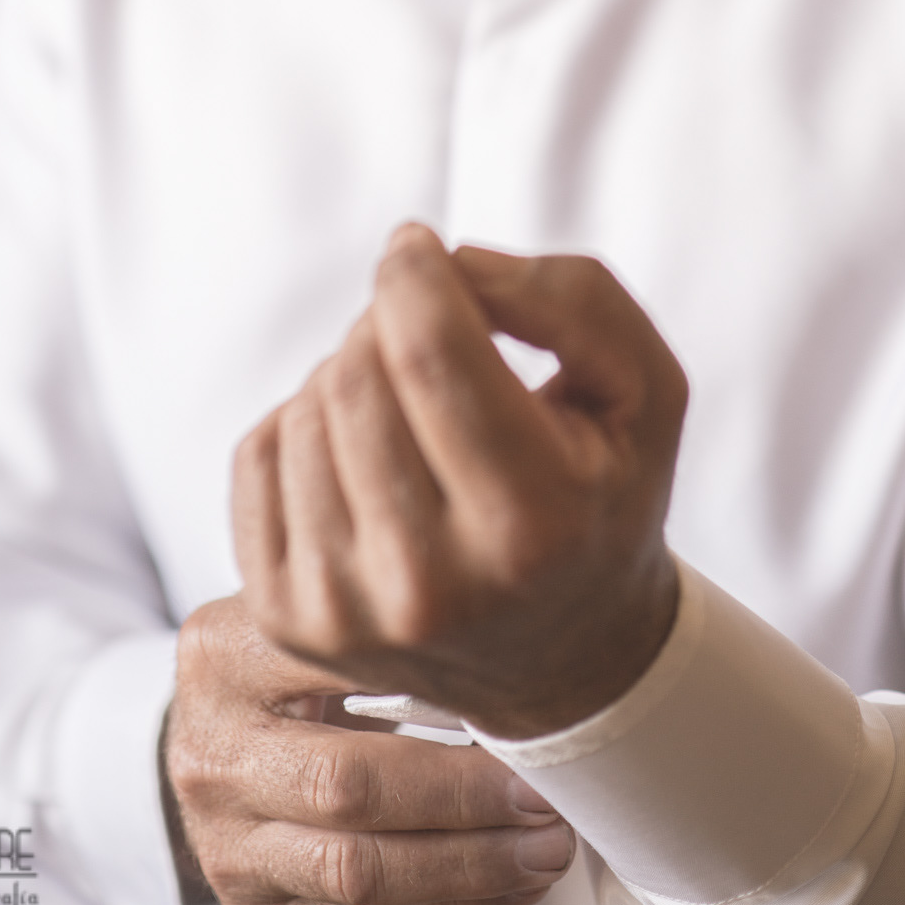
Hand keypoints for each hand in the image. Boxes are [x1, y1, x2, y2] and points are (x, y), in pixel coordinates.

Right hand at [163, 592, 574, 904]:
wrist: (216, 736)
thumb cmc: (284, 666)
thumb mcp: (311, 621)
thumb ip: (383, 629)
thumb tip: (510, 655)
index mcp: (226, 656)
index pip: (338, 670)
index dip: (440, 691)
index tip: (523, 705)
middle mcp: (213, 753)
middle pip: (348, 787)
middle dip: (462, 800)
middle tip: (544, 797)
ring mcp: (226, 840)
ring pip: (355, 874)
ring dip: (465, 871)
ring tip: (540, 851)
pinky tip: (499, 892)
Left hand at [233, 226, 687, 738]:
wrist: (566, 658)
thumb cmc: (601, 494)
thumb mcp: (643, 387)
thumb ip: (571, 298)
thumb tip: (447, 262)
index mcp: (531, 525)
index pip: (427, 350)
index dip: (413, 271)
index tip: (418, 246)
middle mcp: (431, 585)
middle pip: (358, 370)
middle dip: (388, 321)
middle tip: (430, 337)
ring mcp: (347, 611)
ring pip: (306, 406)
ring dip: (351, 372)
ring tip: (410, 407)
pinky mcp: (288, 617)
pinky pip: (261, 452)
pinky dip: (307, 424)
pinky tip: (366, 455)